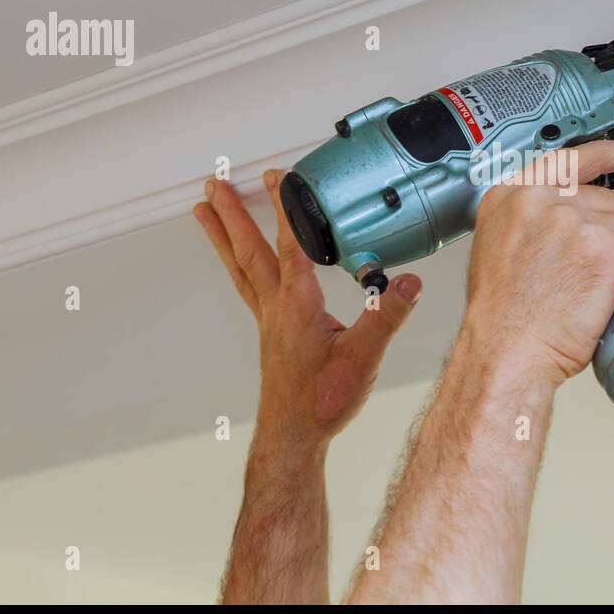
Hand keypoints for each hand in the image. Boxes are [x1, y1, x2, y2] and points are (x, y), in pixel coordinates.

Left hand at [192, 169, 420, 448]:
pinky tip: (244, 262)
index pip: (291, 245)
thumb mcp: (363, 358)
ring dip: (223, 235)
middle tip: (214, 183)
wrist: (293, 437)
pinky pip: (248, 286)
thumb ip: (386, 317)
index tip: (278, 176)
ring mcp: (269, 321)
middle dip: (231, 213)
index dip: (286, 208)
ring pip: (241, 266)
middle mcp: (276, 308)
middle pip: (249, 250)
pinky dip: (240, 263)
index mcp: (297, 305)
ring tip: (204, 210)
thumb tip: (408, 283)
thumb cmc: (321, 402)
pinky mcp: (272, 334)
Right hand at [460, 139, 613, 388]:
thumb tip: (563, 224)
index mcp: (511, 197)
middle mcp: (541, 201)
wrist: (505, 352)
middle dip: (612, 235)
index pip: (565, 161)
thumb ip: (528, 224)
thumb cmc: (501, 317)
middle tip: (603, 268)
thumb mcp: (498, 250)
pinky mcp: (605, 249)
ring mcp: (574, 222)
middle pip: (604, 202)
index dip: (601, 154)